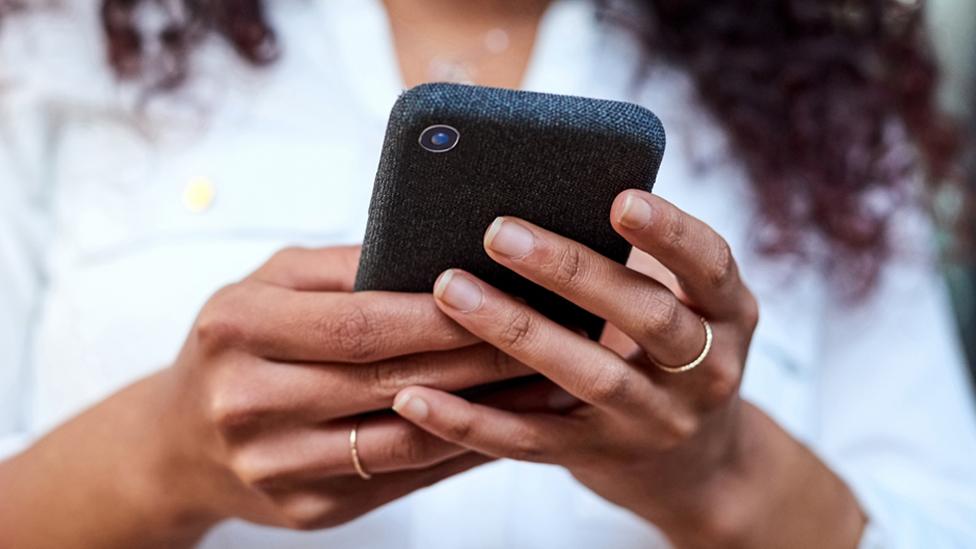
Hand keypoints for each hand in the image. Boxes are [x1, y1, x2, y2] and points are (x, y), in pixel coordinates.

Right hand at [154, 245, 551, 531]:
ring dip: (485, 415)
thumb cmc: (236, 344)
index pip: (360, 323)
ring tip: (545, 386)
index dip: (440, 315)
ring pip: (405, 442)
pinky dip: (456, 452)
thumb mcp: (268, 284)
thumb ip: (344, 268)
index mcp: (239, 328)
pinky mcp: (306, 510)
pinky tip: (501, 428)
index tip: (506, 295)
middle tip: (546, 336)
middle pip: (389, 381)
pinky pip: (400, 480)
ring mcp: (276, 467)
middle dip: (479, 359)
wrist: (177, 442)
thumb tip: (439, 258)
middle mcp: (249, 402)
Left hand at [390, 191, 863, 547]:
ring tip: (451, 290)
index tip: (620, 199)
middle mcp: (706, 372)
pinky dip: (470, 420)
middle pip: (646, 317)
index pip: (711, 267)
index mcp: (728, 316)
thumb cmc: (667, 354)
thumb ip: (630, 263)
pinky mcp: (599, 459)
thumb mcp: (677, 305)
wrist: (695, 466)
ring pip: (589, 377)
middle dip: (573, 272)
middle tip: (500, 232)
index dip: (670, 233)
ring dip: (516, 332)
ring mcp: (654, 423)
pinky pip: (530, 443)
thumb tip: (537, 189)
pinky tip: (416, 397)